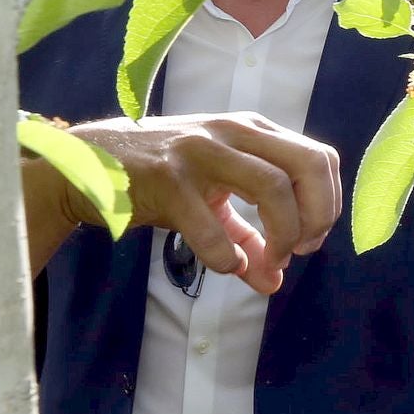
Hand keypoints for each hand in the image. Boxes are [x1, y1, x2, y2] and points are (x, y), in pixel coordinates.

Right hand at [29, 112, 340, 294]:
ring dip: (283, 234)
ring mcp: (201, 151)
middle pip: (309, 165)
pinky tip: (228, 267)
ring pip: (273, 186)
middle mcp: (233, 133)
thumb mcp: (211, 200)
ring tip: (271, 260)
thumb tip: (273, 282)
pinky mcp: (167, 179)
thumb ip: (247, 238)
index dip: (327, 203)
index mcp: (252, 131)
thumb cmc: (159, 180)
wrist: (87, 165)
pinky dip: (227, 255)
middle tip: (300, 249)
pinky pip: (211, 225)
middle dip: (318, 214)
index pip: (320, 158)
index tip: (309, 238)